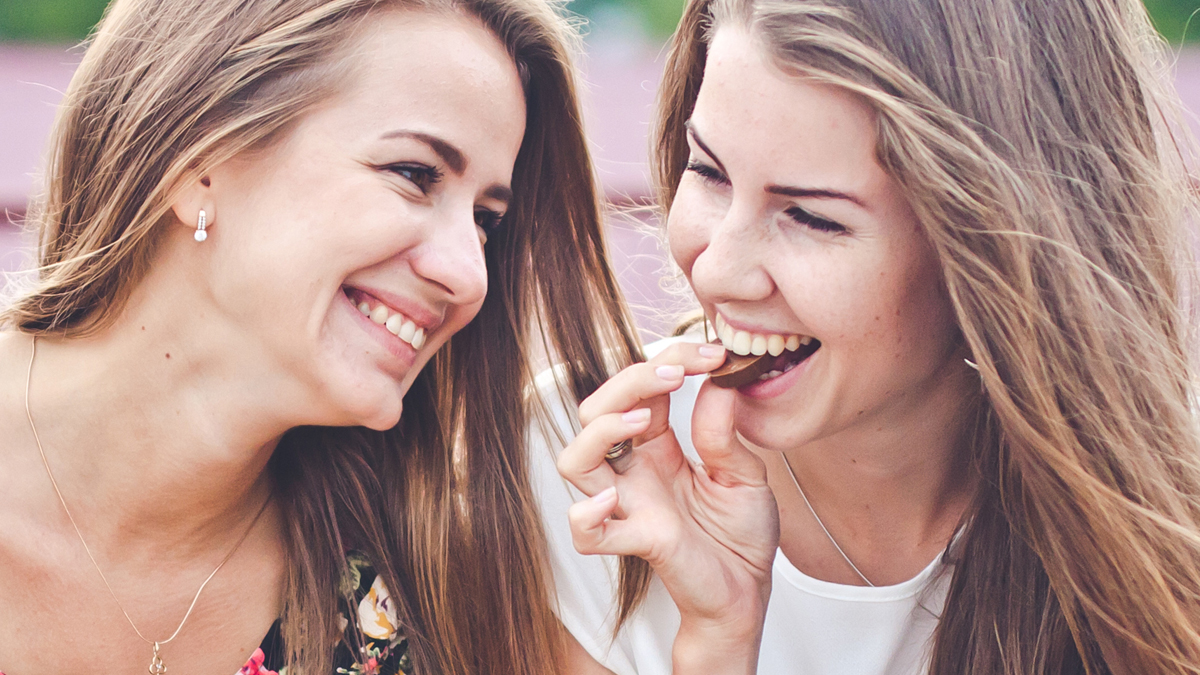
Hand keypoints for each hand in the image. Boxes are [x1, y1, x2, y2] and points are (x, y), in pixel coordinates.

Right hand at [556, 342, 779, 670]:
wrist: (749, 591)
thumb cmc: (741, 534)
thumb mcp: (744, 472)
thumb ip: (724, 431)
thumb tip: (718, 382)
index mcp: (658, 448)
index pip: (641, 389)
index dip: (670, 359)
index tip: (713, 354)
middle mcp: (634, 471)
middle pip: (594, 411)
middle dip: (628, 380)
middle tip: (676, 372)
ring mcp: (630, 504)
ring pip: (574, 460)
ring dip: (599, 430)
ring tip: (642, 419)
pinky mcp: (639, 539)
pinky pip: (587, 532)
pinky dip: (588, 515)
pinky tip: (613, 498)